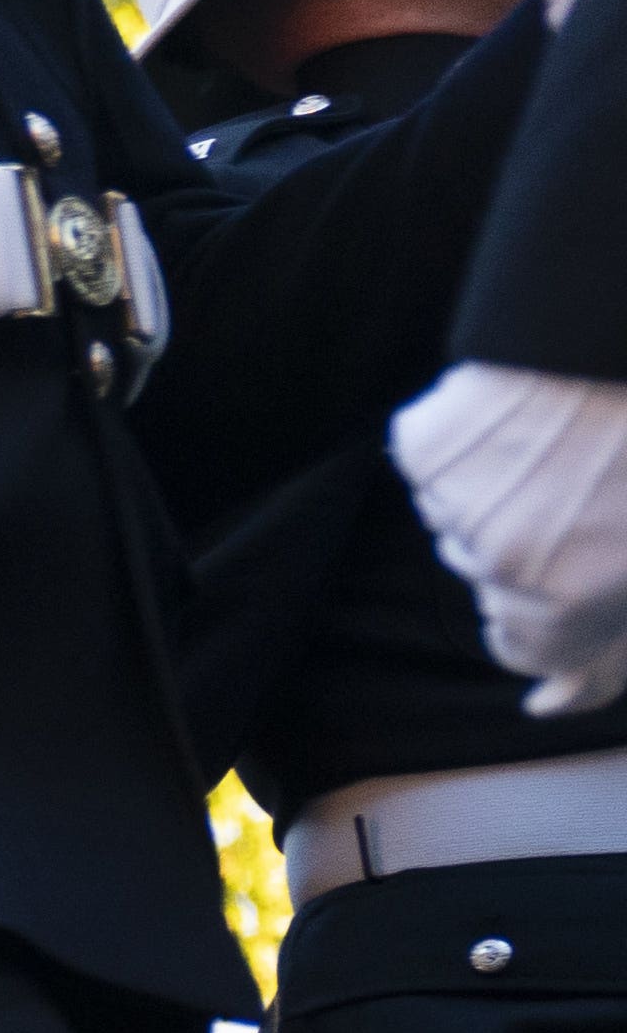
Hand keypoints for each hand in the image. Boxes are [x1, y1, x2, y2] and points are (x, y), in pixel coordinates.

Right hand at [393, 359, 626, 710]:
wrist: (622, 329)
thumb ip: (609, 654)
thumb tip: (549, 703)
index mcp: (572, 604)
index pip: (526, 652)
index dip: (561, 612)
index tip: (585, 570)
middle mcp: (504, 566)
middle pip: (496, 588)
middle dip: (536, 554)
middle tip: (593, 492)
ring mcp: (458, 505)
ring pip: (463, 525)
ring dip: (502, 497)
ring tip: (564, 444)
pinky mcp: (426, 447)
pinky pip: (434, 466)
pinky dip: (465, 449)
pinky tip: (520, 417)